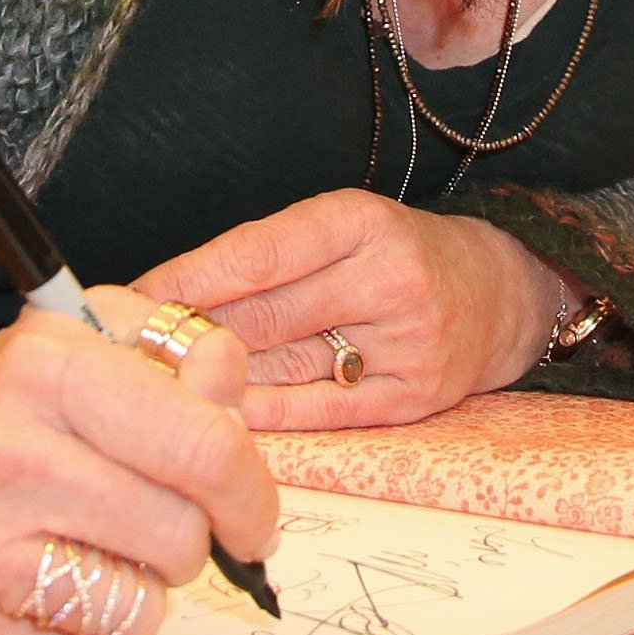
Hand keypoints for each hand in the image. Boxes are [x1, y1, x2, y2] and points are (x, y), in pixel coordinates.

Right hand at [0, 284, 278, 634]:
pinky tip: (46, 592)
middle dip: (185, 537)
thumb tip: (230, 386)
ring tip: (87, 552)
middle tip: (144, 521)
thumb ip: (171, 353)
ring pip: (140, 608)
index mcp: (42, 366)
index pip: (205, 446)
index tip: (250, 515)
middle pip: (181, 536)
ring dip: (137, 589)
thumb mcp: (79, 345)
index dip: (250, 491)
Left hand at [134, 190, 565, 430]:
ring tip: (162, 381)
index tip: (134, 297)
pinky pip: (319, 409)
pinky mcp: (412, 397)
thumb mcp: (345, 228)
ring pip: (285, 365)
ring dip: (218, 376)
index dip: (189, 279)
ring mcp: (404, 342)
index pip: (257, 253)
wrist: (502, 295)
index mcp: (361, 220)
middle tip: (131, 347)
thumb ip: (270, 256)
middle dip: (192, 332)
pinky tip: (222, 413)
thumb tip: (175, 298)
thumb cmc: (403, 255)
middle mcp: (387, 277)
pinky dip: (265, 413)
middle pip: (264, 314)